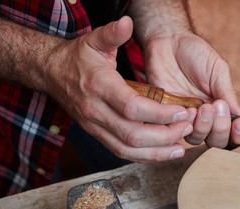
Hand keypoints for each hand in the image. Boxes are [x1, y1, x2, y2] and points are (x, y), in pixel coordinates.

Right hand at [44, 16, 193, 162]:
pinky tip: (161, 153)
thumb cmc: (77, 58)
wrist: (52, 74)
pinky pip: (121, 151)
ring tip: (179, 149)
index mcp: (99, 87)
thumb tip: (127, 21)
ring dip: (156, 153)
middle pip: (133, 134)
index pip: (132, 107)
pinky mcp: (98, 134)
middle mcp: (96, 111)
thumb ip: (112, 33)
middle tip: (187, 129)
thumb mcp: (94, 41)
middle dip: (164, 136)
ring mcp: (95, 126)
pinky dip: (142, 156)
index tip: (182, 113)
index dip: (160, 114)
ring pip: (127, 149)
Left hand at [144, 32, 239, 146]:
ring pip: (195, 139)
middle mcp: (203, 117)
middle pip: (215, 141)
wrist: (168, 41)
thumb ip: (227, 93)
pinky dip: (183, 123)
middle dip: (220, 129)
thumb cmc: (195, 53)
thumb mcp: (217, 70)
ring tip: (203, 107)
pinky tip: (187, 109)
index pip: (232, 132)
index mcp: (220, 108)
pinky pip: (173, 129)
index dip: (239, 135)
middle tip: (218, 107)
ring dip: (203, 127)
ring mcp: (184, 117)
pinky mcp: (164, 113)